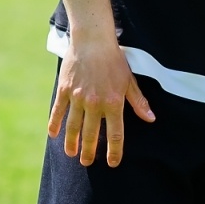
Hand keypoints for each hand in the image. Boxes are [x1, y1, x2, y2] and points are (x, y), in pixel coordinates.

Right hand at [47, 40, 154, 166]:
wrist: (93, 41)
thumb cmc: (115, 61)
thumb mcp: (130, 81)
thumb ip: (139, 102)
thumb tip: (150, 119)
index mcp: (113, 102)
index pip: (115, 133)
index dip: (114, 150)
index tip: (112, 163)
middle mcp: (95, 103)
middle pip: (91, 134)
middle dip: (89, 151)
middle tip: (87, 162)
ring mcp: (77, 98)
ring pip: (73, 126)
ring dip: (71, 142)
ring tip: (71, 154)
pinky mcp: (64, 90)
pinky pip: (58, 111)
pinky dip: (55, 124)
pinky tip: (53, 135)